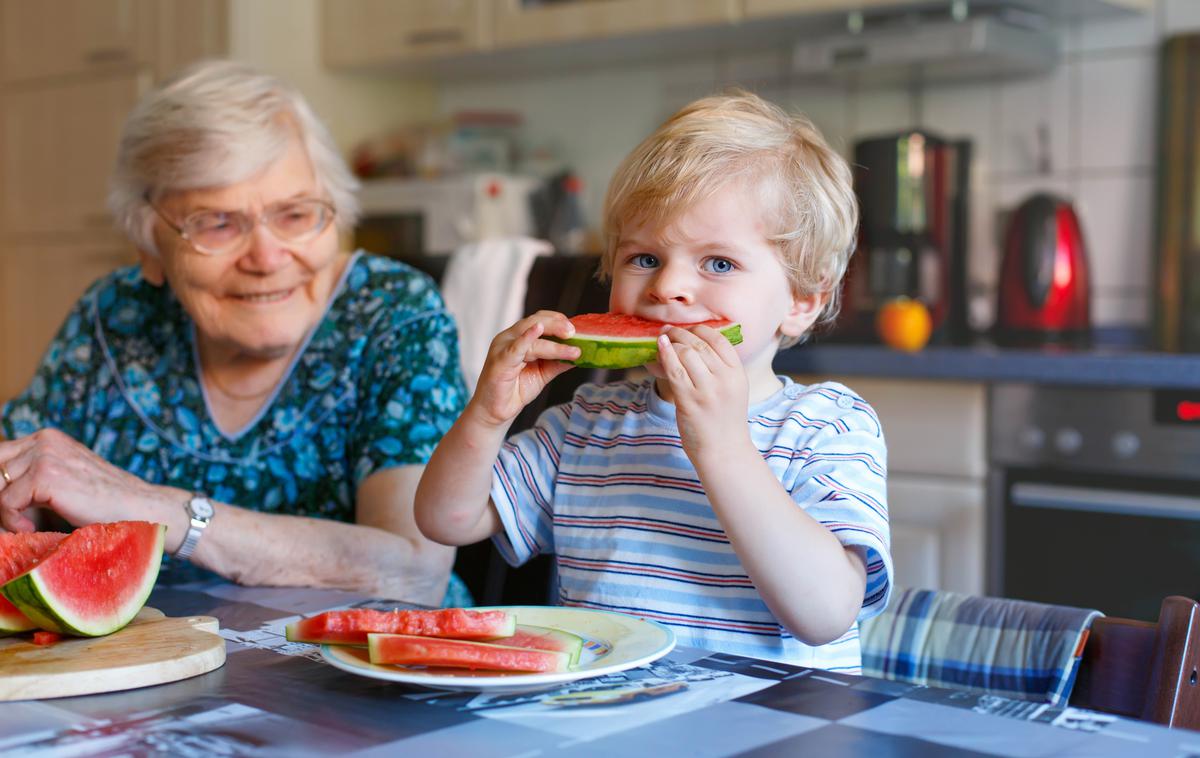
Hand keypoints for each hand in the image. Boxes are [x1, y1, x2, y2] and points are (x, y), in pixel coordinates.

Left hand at [0, 428, 186, 537]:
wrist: (139, 507)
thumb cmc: (104, 502)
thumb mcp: (64, 479)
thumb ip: (32, 478)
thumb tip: (0, 493)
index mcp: (47, 438)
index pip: (0, 456)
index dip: (1, 485)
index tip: (12, 508)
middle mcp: (44, 440)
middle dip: (1, 496)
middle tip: (15, 518)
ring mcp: (45, 455)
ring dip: (5, 511)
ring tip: (26, 525)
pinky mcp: (45, 475)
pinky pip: (6, 502)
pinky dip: (12, 521)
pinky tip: (31, 527)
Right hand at [469, 311, 580, 427]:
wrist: (496, 411)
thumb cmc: (515, 389)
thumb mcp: (543, 373)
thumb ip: (558, 362)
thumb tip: (579, 353)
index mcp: (519, 337)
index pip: (539, 320)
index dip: (558, 320)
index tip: (576, 328)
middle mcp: (509, 338)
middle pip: (535, 322)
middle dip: (557, 325)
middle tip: (574, 333)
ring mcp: (503, 348)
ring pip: (531, 338)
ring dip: (554, 344)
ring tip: (573, 350)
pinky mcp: (499, 361)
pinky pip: (515, 348)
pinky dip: (527, 338)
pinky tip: (537, 331)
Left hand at [657, 325, 748, 460]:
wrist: (724, 451)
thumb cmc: (724, 420)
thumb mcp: (733, 390)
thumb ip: (721, 369)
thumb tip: (696, 344)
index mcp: (738, 374)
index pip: (720, 341)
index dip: (702, 329)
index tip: (689, 328)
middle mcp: (725, 380)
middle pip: (700, 345)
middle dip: (682, 333)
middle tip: (670, 330)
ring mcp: (707, 390)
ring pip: (686, 354)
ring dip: (672, 342)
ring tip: (663, 339)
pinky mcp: (689, 401)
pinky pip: (674, 370)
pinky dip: (665, 355)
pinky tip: (660, 347)